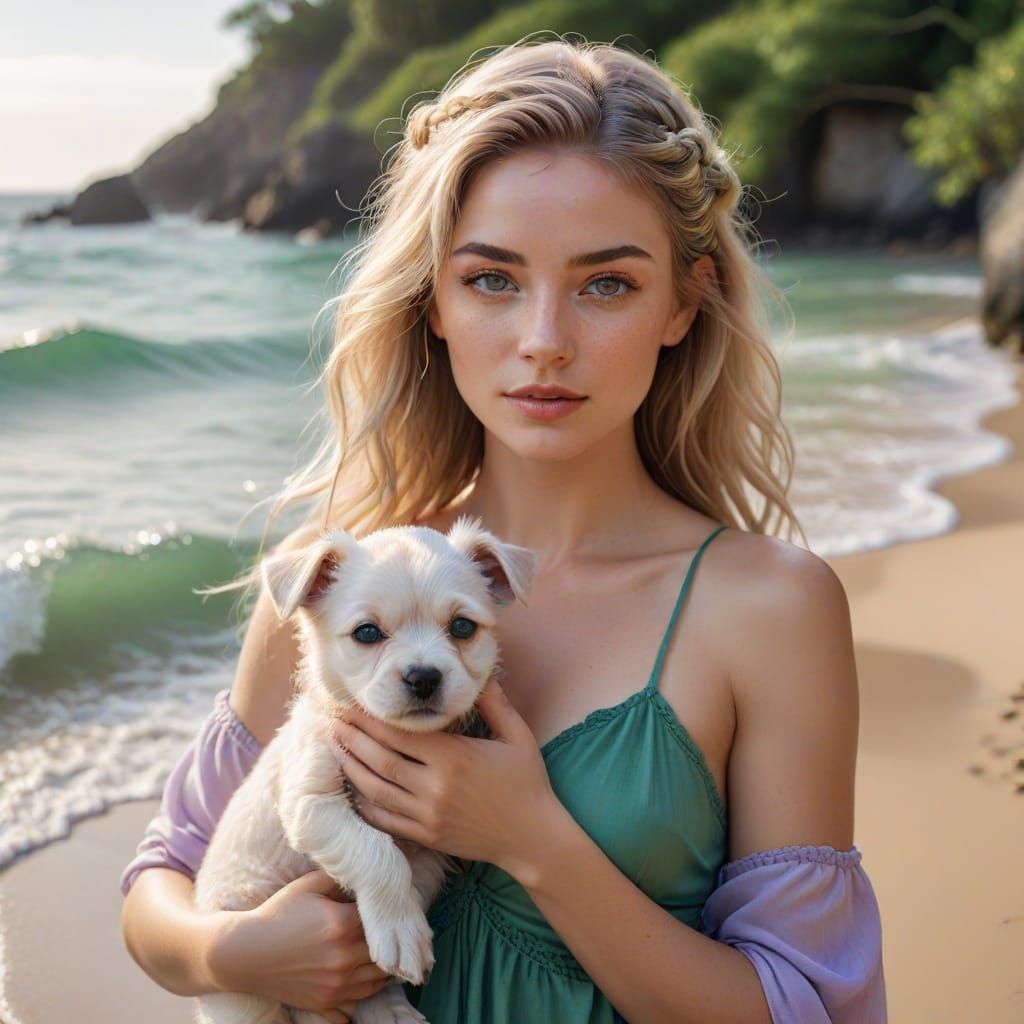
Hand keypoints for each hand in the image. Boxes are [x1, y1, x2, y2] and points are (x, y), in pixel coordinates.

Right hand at [207, 868, 391, 1021]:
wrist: (246, 953)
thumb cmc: (278, 913)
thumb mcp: (309, 885)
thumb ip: (340, 876)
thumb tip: (366, 872)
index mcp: (342, 924)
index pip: (382, 917)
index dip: (388, 910)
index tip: (391, 905)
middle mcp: (343, 957)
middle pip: (386, 948)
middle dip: (390, 937)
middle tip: (396, 928)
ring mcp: (336, 982)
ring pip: (380, 976)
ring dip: (387, 963)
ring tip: (389, 950)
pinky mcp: (327, 1001)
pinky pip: (363, 996)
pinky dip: (373, 984)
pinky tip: (373, 972)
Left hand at [331, 679, 566, 877]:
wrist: (533, 838)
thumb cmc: (528, 783)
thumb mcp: (518, 737)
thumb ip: (496, 704)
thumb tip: (482, 675)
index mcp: (454, 758)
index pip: (402, 735)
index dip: (373, 720)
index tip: (354, 705)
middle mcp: (435, 787)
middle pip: (381, 759)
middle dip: (353, 738)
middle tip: (332, 720)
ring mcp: (427, 815)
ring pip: (376, 789)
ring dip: (352, 766)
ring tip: (335, 747)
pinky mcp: (426, 836)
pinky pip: (385, 820)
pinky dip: (364, 804)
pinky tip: (352, 788)